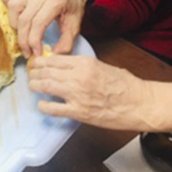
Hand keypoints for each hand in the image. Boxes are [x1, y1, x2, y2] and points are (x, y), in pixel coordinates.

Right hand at [1, 0, 85, 57]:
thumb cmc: (71, 8)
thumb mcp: (75, 26)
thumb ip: (66, 42)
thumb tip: (52, 55)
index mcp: (56, 1)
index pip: (38, 23)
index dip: (34, 41)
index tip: (36, 54)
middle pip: (24, 19)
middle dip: (24, 40)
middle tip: (28, 53)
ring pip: (14, 8)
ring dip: (15, 25)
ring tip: (23, 36)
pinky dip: (6, 4)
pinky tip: (13, 17)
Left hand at [28, 55, 171, 131]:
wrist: (140, 103)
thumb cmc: (126, 85)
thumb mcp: (102, 66)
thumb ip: (82, 66)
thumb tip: (64, 66)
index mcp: (85, 63)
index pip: (54, 59)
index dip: (41, 62)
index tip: (36, 64)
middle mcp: (78, 77)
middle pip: (46, 72)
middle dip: (34, 74)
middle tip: (31, 76)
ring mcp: (77, 95)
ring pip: (46, 86)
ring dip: (36, 86)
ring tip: (33, 87)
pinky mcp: (79, 112)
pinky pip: (53, 108)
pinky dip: (44, 106)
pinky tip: (42, 104)